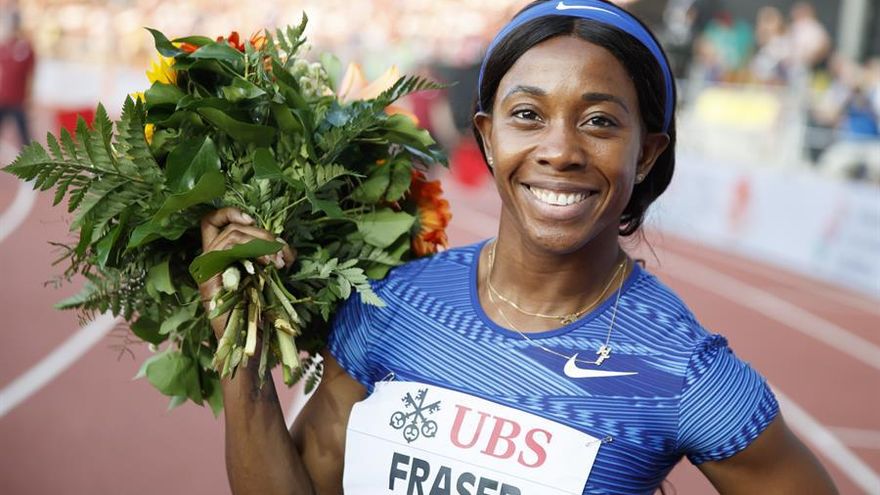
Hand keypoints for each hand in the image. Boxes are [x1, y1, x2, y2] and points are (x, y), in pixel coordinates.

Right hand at [199, 207, 295, 337]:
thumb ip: (267, 258)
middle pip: (230, 227)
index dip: (230, 213)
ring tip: (280, 261)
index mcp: (219, 257)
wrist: (248, 344)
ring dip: (262, 243)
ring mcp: (207, 270)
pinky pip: (227, 250)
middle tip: (284, 252)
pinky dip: (253, 251)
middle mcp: (209, 261)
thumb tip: (284, 245)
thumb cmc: (257, 314)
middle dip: (263, 234)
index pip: (212, 222)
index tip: (253, 219)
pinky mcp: (209, 279)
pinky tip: (270, 263)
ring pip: (231, 235)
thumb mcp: (264, 278)